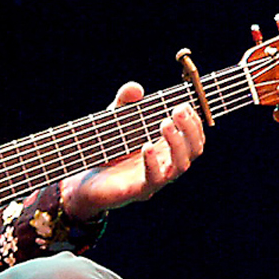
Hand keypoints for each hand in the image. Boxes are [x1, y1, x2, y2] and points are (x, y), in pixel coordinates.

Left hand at [60, 81, 205, 220]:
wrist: (84, 179)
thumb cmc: (107, 148)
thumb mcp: (116, 120)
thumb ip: (125, 102)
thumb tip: (136, 88)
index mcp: (167, 148)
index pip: (194, 138)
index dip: (194, 122)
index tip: (185, 105)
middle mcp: (166, 164)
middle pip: (193, 150)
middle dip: (190, 129)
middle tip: (178, 110)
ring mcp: (154, 179)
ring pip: (180, 166)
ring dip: (176, 144)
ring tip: (165, 124)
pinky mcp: (138, 191)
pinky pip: (153, 180)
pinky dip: (152, 163)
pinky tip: (147, 147)